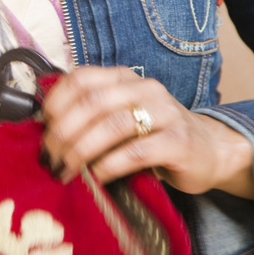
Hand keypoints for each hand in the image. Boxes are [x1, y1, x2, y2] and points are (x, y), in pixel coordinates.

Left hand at [40, 65, 253, 199]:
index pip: (80, 78)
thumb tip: (45, 132)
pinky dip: (108, 166)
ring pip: (111, 126)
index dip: (56, 104)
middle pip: (92, 103)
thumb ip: (91, 116)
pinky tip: (96, 177)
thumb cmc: (154, 136)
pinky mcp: (178, 142)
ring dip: (81, 151)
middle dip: (63, 133)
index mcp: (124, 77)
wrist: (210, 150)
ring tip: (66, 170)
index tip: (43, 130)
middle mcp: (144, 88)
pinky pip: (135, 152)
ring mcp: (165, 113)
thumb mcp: (121, 116)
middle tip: (49, 158)